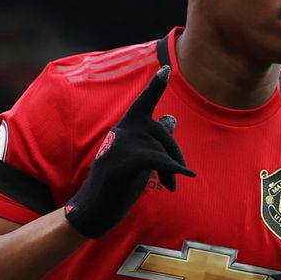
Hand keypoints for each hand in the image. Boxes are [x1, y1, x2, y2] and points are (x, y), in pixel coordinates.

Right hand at [64, 65, 194, 237]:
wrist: (94, 211)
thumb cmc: (118, 183)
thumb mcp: (139, 157)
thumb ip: (153, 139)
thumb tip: (171, 118)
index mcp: (125, 128)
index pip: (143, 103)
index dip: (156, 87)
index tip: (167, 68)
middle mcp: (122, 131)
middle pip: (162, 131)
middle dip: (175, 152)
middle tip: (178, 177)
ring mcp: (121, 145)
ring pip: (161, 149)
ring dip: (171, 169)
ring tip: (170, 186)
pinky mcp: (124, 161)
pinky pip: (158, 159)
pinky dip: (174, 168)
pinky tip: (186, 174)